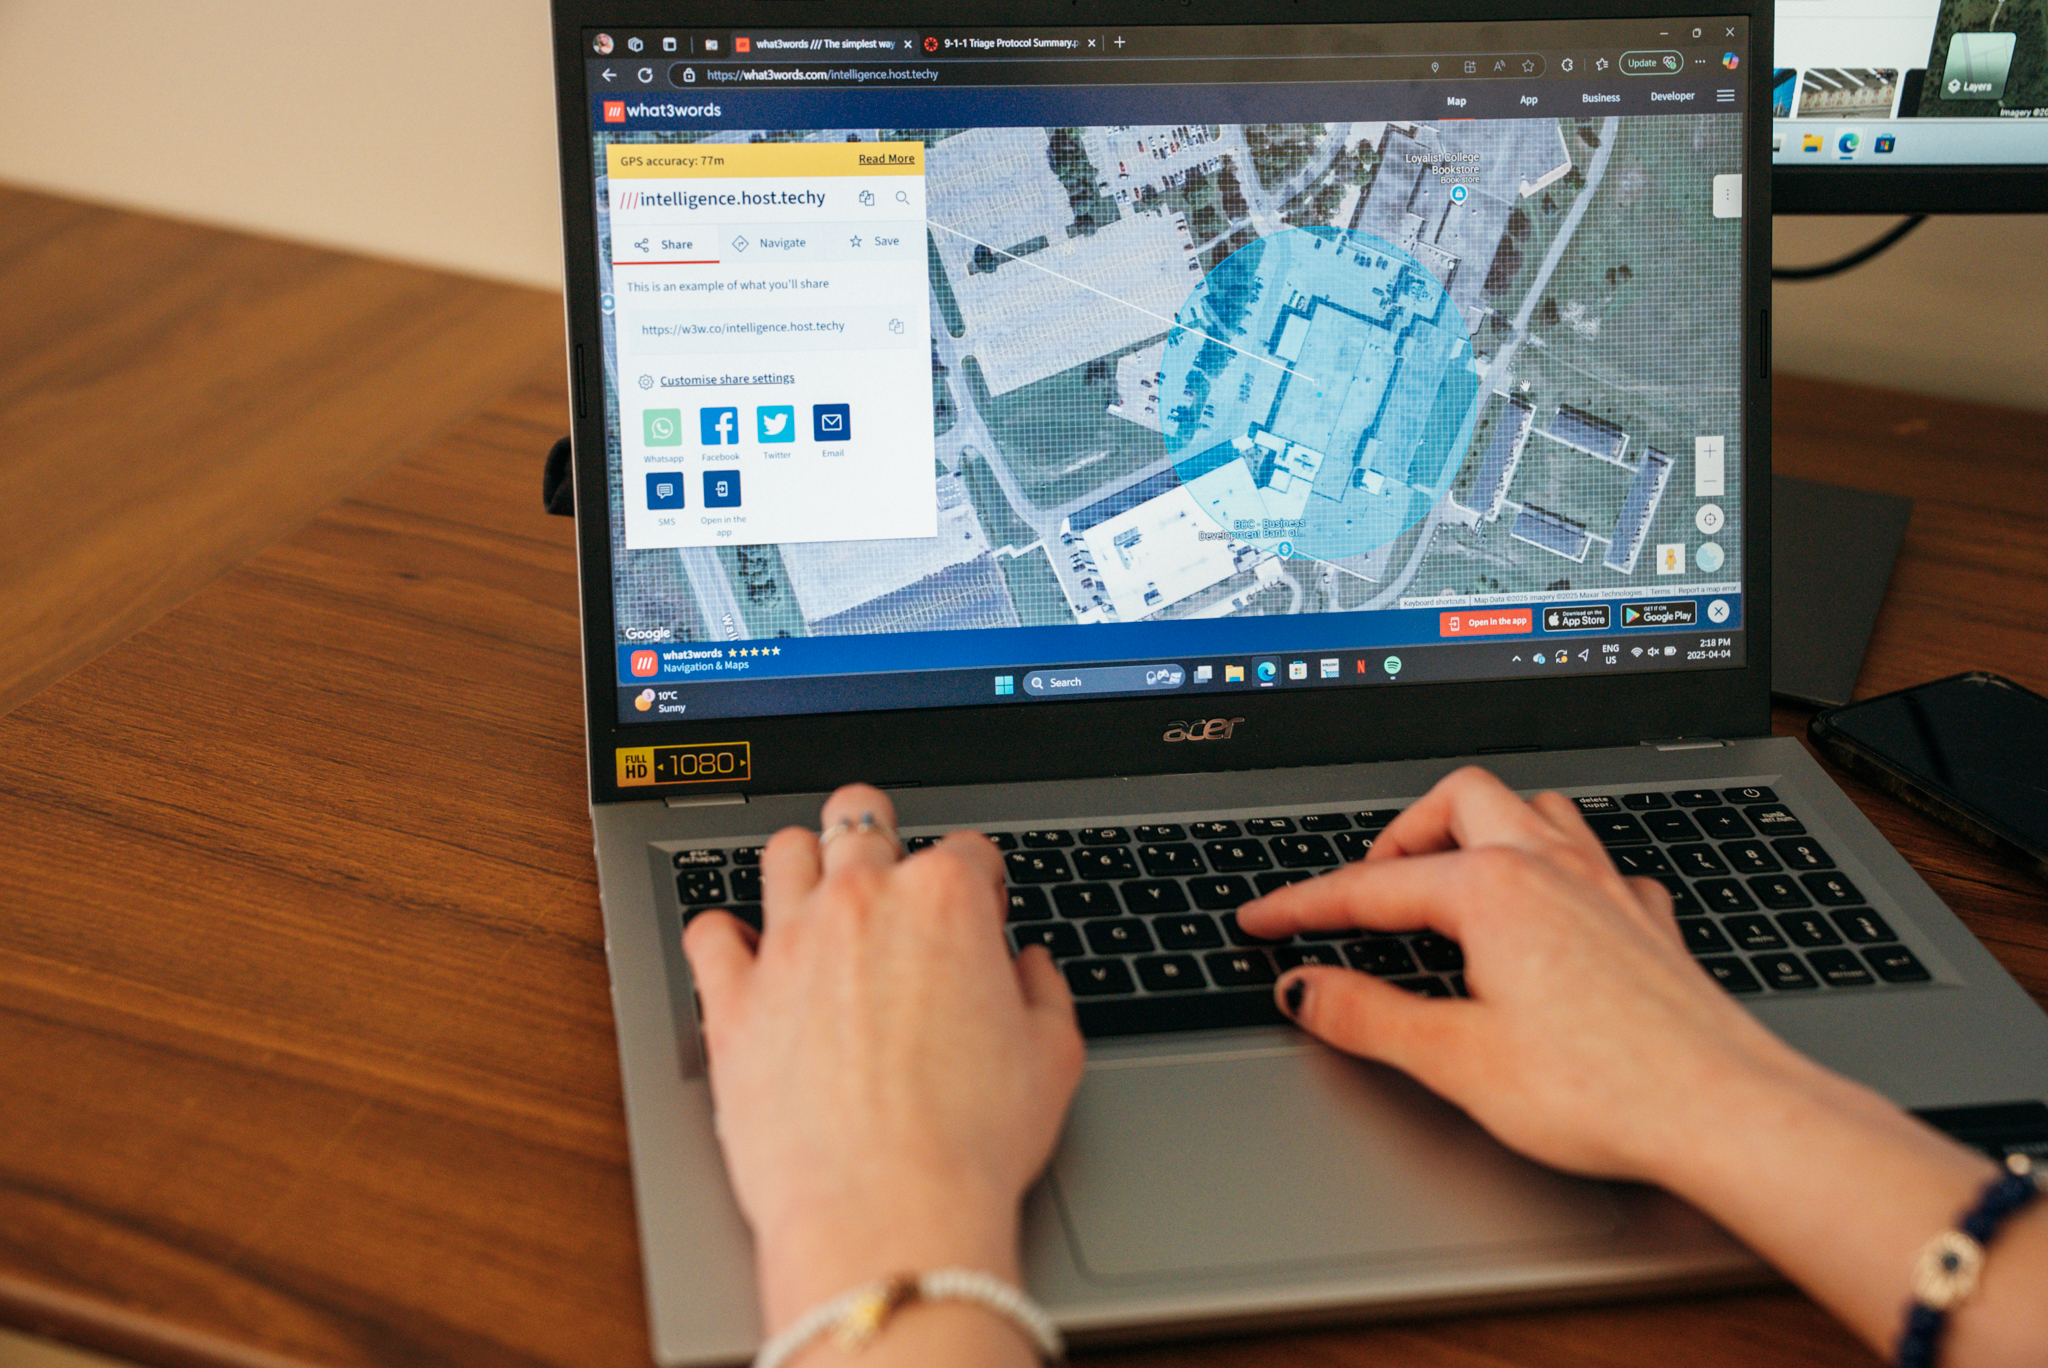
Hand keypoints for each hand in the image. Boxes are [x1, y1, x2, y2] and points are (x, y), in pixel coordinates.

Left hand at [682, 785, 1084, 1333]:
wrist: (887, 1213)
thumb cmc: (971, 1144)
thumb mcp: (1052, 1060)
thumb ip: (1044, 994)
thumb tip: (1030, 970)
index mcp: (946, 903)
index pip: (968, 848)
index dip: (981, 882)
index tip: (980, 913)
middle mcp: (862, 903)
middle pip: (862, 817)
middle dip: (882, 834)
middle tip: (893, 878)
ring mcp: (789, 946)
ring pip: (782, 852)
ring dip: (804, 866)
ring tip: (819, 902)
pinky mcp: (734, 1000)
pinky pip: (710, 932)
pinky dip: (725, 937)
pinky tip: (746, 958)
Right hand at [1236, 766, 1815, 1181]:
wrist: (1725, 1113)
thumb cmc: (1605, 1090)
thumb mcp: (1456, 1061)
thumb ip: (1368, 1017)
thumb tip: (1306, 991)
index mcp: (1494, 891)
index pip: (1372, 886)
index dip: (1306, 905)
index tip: (1265, 920)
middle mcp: (1552, 869)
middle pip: (1460, 799)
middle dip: (1402, 831)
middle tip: (1367, 885)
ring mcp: (1608, 889)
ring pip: (1536, 809)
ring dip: (1482, 827)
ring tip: (1449, 875)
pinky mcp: (1649, 923)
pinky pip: (1598, 862)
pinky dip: (1559, 870)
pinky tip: (1552, 913)